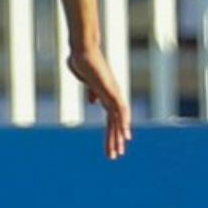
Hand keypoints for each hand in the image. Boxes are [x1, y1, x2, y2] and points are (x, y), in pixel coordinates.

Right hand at [68, 45, 131, 159]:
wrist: (83, 51)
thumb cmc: (81, 61)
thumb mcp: (86, 81)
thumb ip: (91, 91)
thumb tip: (93, 102)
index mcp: (105, 97)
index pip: (110, 120)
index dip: (110, 134)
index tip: (111, 147)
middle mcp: (112, 97)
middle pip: (116, 124)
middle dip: (115, 141)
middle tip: (115, 156)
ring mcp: (113, 95)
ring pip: (119, 121)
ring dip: (119, 137)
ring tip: (118, 152)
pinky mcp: (112, 92)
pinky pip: (120, 111)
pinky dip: (124, 124)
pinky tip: (126, 135)